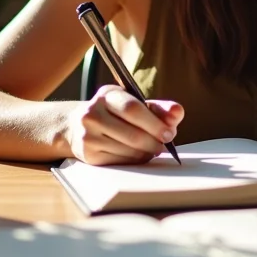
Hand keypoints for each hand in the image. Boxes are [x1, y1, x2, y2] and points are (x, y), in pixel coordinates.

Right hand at [64, 86, 184, 165]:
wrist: (78, 126)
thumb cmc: (115, 114)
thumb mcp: (134, 104)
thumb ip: (158, 108)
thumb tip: (178, 112)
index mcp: (107, 95)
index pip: (133, 109)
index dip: (155, 123)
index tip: (170, 133)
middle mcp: (92, 114)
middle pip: (132, 134)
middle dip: (154, 142)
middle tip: (163, 145)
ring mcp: (88, 135)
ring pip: (128, 150)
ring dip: (146, 153)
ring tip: (152, 149)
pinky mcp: (88, 154)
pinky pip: (120, 161)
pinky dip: (135, 160)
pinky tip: (138, 154)